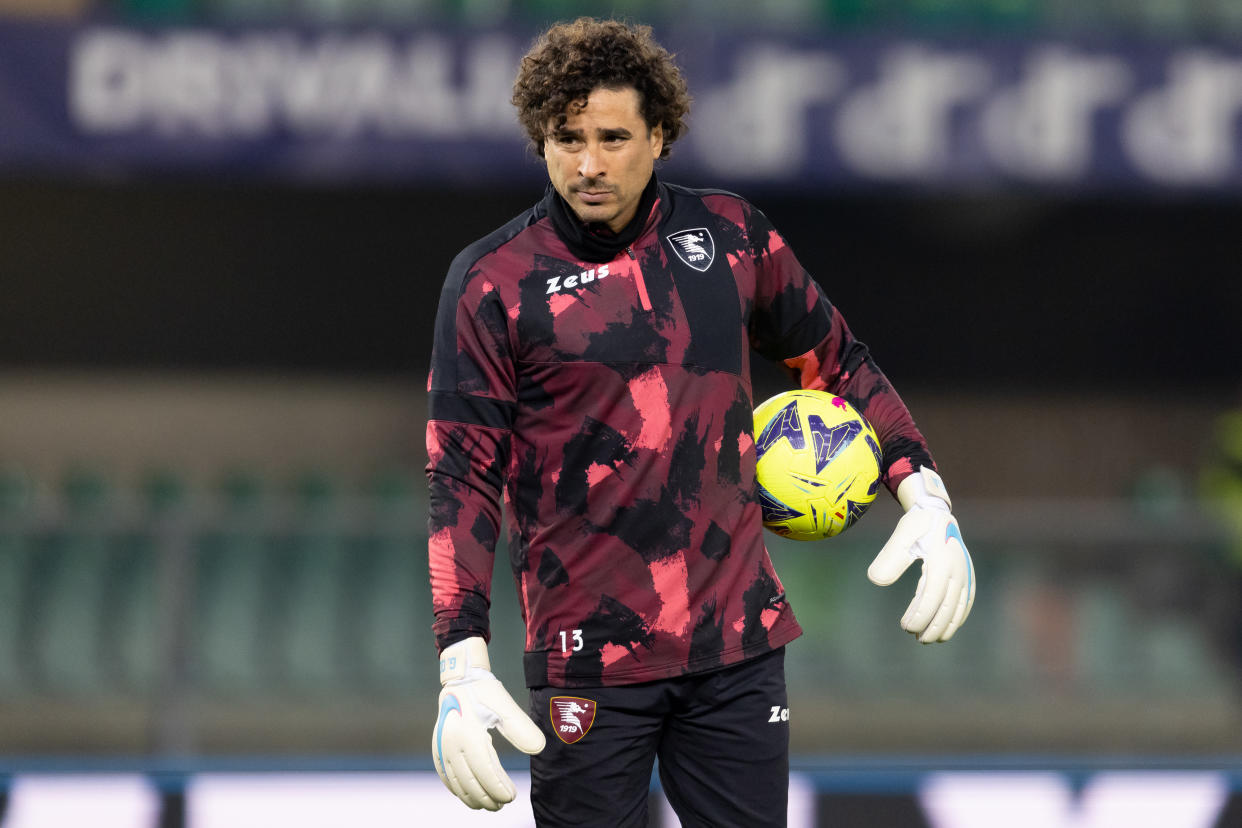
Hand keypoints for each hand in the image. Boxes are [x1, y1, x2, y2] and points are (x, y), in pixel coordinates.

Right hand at [433, 636, 545, 809]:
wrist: (461, 679)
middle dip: (488, 797)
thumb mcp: (505, 705)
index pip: (485, 771)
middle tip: (504, 804)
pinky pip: (445, 776)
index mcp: (469, 734)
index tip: (511, 797)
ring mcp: (443, 747)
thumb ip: (522, 727)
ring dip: (473, 798)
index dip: (497, 788)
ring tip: (490, 805)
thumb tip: (539, 748)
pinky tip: (467, 796)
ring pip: (457, 783)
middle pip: (470, 781)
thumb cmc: (485, 691)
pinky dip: (457, 790)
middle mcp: (452, 744)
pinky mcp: (438, 748)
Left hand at [867, 467, 975, 642]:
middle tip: (916, 638)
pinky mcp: (969, 576)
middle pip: (947, 607)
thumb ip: (889, 558)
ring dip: (946, 626)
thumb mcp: (901, 536)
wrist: (936, 513)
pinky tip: (949, 627)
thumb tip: (876, 580)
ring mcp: (965, 574)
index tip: (906, 627)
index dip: (920, 615)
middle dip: (932, 626)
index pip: (931, 597)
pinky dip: (958, 617)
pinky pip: (967, 601)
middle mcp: (957, 570)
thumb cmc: (916, 526)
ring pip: (959, 607)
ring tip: (930, 639)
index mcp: (941, 561)